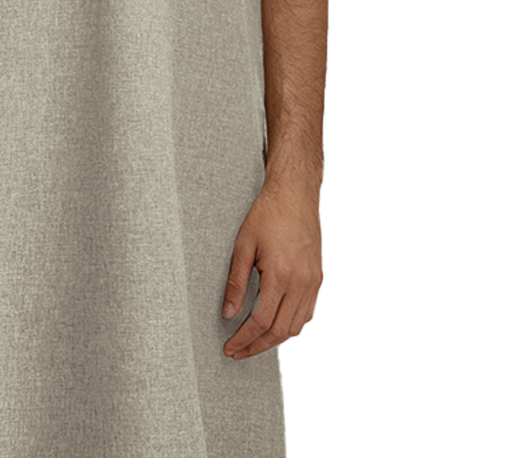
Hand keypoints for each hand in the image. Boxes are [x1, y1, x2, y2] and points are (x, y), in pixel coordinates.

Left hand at [221, 178, 322, 359]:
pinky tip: (275, 324)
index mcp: (281, 274)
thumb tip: (228, 313)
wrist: (295, 195)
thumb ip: (235, 282)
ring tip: (253, 342)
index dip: (244, 339)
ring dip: (275, 339)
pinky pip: (307, 312)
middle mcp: (302, 283)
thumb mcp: (243, 245)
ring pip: (297, 326)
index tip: (230, 347)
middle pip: (281, 331)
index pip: (262, 322)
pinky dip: (291, 324)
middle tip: (237, 352)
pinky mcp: (318, 278)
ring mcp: (313, 282)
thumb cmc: (267, 214)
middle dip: (257, 346)